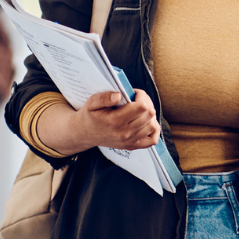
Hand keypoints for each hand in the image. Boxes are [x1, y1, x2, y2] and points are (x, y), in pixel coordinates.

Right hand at [39, 89, 161, 155]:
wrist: (85, 133)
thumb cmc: (90, 115)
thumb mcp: (91, 103)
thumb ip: (104, 98)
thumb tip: (119, 95)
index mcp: (115, 121)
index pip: (142, 107)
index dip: (141, 96)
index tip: (134, 93)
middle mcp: (124, 133)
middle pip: (149, 114)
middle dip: (147, 102)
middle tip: (137, 99)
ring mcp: (129, 141)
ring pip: (153, 125)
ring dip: (150, 114)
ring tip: (140, 109)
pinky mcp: (132, 146)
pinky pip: (152, 140)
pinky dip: (153, 130)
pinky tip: (146, 122)